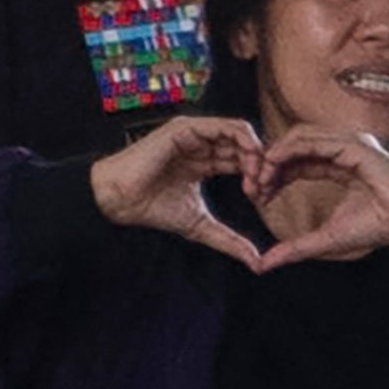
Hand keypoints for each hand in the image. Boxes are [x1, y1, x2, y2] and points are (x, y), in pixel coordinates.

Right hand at [87, 117, 265, 265]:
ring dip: (256, 154)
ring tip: (257, 177)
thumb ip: (229, 241)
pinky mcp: (188, 127)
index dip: (258, 177)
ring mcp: (196, 134)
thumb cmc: (153, 209)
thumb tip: (256, 262)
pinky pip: (227, 126)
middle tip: (266, 189)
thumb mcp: (201, 226)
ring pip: (241, 133)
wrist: (122, 200)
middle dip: (261, 166)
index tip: (264, 199)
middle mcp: (202, 144)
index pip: (242, 161)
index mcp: (205, 161)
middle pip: (245, 147)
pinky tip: (248, 164)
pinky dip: (244, 143)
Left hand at [243, 126, 388, 268]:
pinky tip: (274, 163)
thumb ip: (294, 248)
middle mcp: (342, 150)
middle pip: (295, 146)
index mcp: (338, 166)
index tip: (256, 194)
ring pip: (301, 137)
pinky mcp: (356, 145)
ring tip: (260, 177)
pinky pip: (316, 139)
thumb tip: (263, 265)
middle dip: (270, 163)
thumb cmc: (376, 228)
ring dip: (276, 155)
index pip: (297, 162)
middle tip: (252, 185)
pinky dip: (291, 148)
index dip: (274, 175)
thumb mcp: (324, 239)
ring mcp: (350, 144)